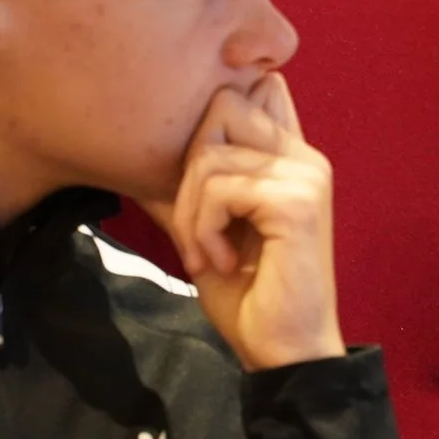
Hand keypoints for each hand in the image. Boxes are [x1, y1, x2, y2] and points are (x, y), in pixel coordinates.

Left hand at [143, 73, 343, 371]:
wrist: (285, 351)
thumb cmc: (251, 297)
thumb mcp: (205, 232)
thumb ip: (186, 189)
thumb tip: (133, 156)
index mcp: (290, 159)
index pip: (257, 87)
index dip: (218, 103)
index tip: (192, 157)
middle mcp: (304, 157)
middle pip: (222, 106)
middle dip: (187, 168)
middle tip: (194, 228)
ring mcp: (306, 175)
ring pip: (210, 155)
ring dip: (190, 212)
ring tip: (206, 253)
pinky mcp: (297, 200)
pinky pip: (219, 188)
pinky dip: (203, 229)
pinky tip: (221, 261)